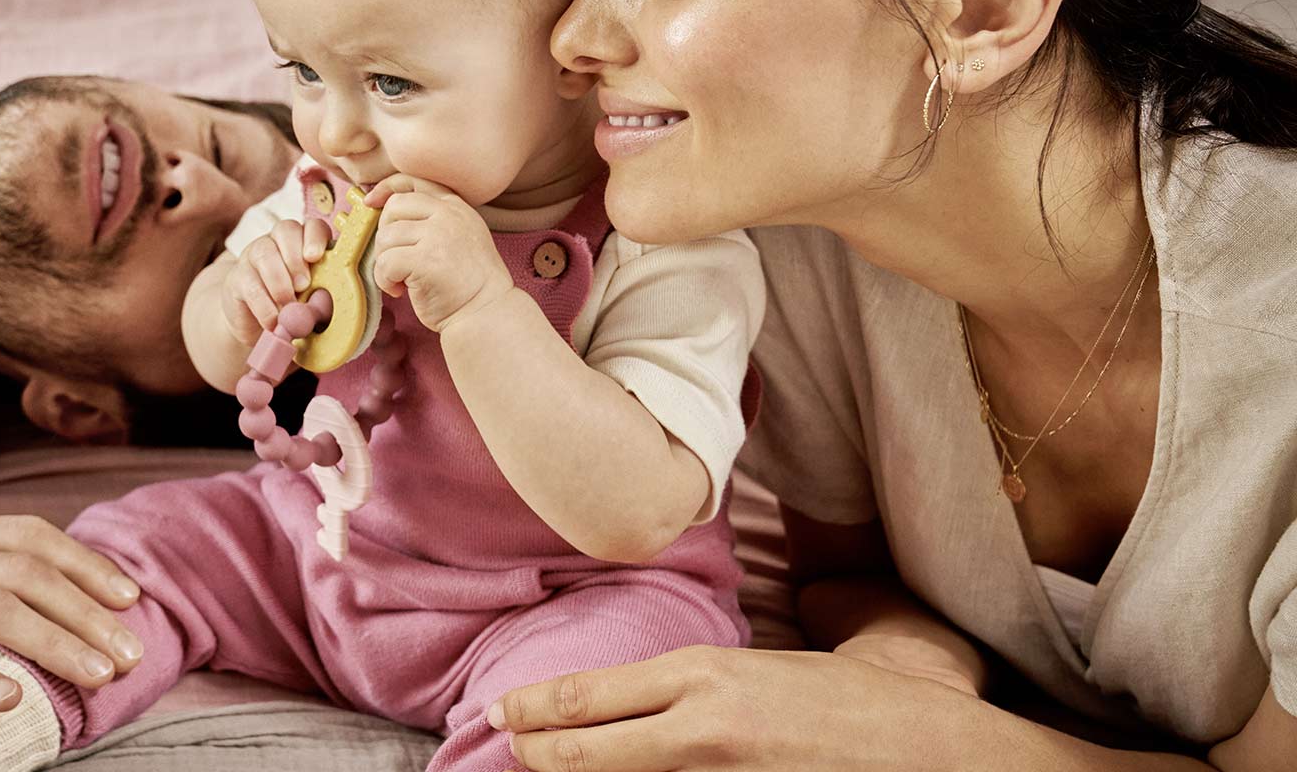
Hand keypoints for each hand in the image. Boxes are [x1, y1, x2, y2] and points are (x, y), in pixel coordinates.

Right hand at [220, 218, 330, 345]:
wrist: (252, 323)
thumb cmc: (290, 309)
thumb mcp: (310, 303)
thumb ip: (320, 301)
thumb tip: (323, 303)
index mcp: (304, 243)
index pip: (313, 226)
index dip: (315, 237)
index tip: (315, 257)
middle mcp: (278, 241)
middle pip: (286, 229)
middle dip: (296, 258)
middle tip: (303, 286)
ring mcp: (254, 256)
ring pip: (264, 252)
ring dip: (279, 281)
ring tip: (288, 306)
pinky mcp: (236, 277)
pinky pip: (249, 284)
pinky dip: (264, 305)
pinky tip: (273, 321)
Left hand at [363, 175, 511, 332]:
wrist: (486, 313)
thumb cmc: (467, 283)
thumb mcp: (459, 236)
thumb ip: (432, 220)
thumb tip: (382, 208)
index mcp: (456, 206)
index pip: (413, 181)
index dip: (386, 188)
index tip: (370, 202)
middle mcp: (448, 215)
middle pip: (393, 208)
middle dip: (385, 235)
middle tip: (396, 259)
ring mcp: (438, 235)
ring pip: (386, 237)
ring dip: (385, 263)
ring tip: (402, 280)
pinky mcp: (426, 260)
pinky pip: (385, 262)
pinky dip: (385, 280)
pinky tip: (399, 291)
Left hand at [492, 645, 994, 770]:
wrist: (934, 753)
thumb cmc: (852, 703)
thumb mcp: (762, 671)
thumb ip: (691, 687)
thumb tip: (630, 703)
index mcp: (704, 678)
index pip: (587, 698)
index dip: (531, 709)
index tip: (500, 713)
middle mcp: (702, 730)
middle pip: (582, 752)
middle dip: (534, 754)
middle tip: (506, 748)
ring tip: (549, 769)